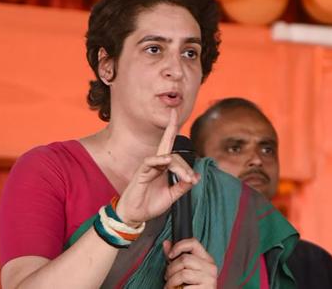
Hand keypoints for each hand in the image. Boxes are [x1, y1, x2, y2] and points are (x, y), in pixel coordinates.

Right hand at [116, 109, 199, 226]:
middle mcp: (156, 164)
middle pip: (166, 143)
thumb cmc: (150, 204)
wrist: (135, 216)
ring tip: (188, 179)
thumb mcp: (172, 196)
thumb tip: (196, 177)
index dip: (176, 139)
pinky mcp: (141, 173)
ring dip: (180, 167)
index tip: (185, 146)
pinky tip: (167, 160)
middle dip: (170, 126)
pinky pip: (150, 162)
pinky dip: (159, 160)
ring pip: (166, 157)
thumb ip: (182, 186)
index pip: (172, 150)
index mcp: (163, 167)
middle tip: (175, 114)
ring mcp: (148, 167)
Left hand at [163, 239, 217, 287]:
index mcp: (206, 259)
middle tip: (167, 277)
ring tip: (170, 286)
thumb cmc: (191, 286)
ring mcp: (209, 279)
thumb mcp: (184, 269)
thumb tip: (166, 243)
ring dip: (171, 281)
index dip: (179, 246)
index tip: (170, 255)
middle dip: (171, 269)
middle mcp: (210, 267)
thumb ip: (175, 257)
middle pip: (185, 259)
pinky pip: (185, 287)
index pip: (193, 243)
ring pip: (183, 273)